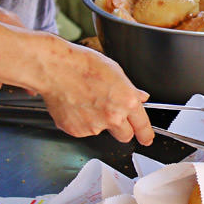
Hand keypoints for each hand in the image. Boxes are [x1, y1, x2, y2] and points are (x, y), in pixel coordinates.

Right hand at [36, 40, 154, 144]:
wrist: (56, 69)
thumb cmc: (83, 65)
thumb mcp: (116, 72)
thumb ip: (130, 90)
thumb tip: (140, 97)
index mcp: (127, 102)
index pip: (142, 126)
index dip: (146, 135)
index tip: (146, 139)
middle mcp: (113, 117)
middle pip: (125, 136)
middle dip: (122, 130)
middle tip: (111, 115)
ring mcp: (94, 126)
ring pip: (101, 131)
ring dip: (98, 122)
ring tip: (86, 100)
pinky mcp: (76, 131)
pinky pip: (83, 130)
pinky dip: (81, 121)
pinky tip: (75, 105)